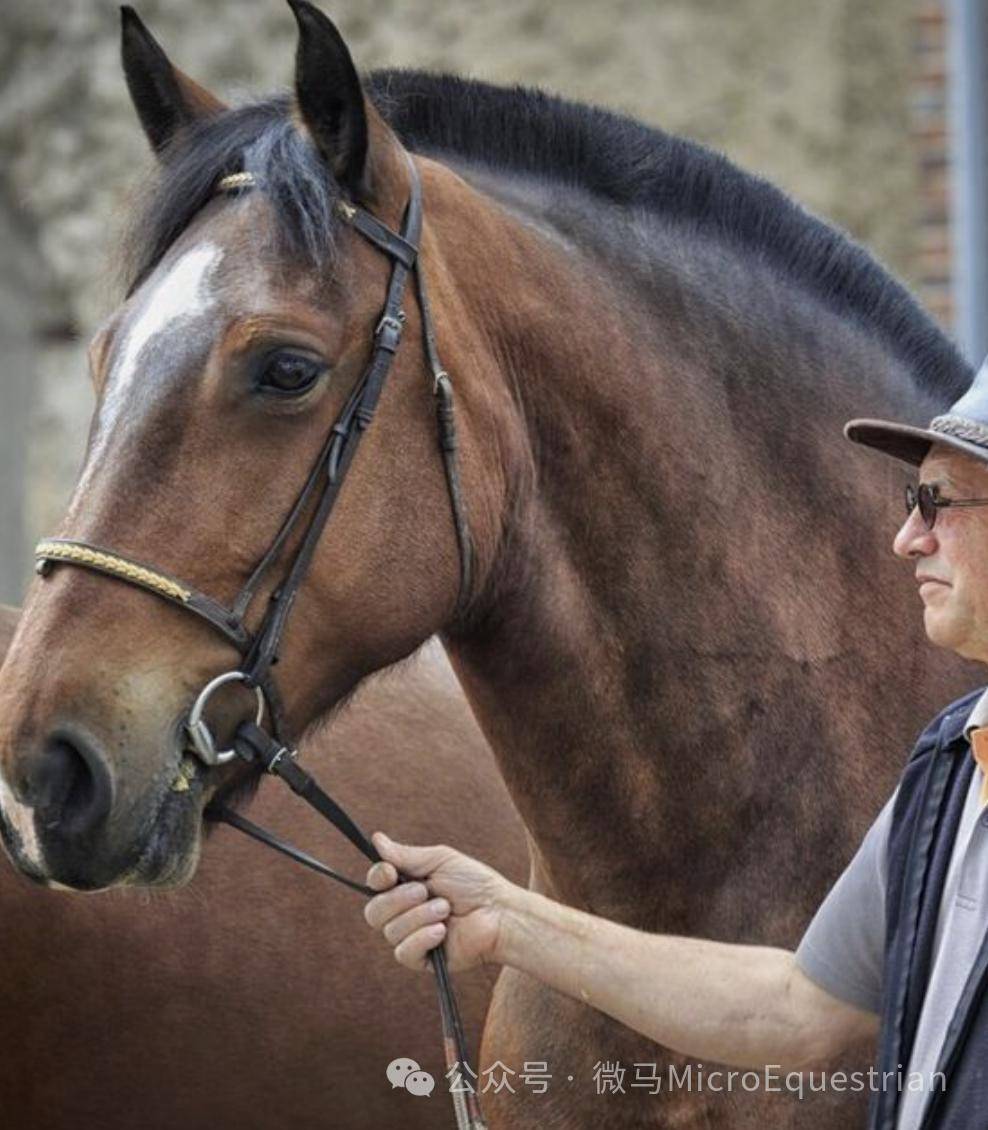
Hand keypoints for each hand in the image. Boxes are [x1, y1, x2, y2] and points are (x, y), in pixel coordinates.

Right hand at [364, 833, 519, 971]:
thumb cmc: (474, 883)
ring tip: (445, 909)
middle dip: (398, 900)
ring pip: (391, 931)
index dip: (377, 878)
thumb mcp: (440, 861)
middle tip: (425, 891)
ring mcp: (412, 937)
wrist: (500, 912)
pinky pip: (404, 952)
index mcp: (405, 887)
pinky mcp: (422, 960)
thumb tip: (377, 839)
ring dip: (419, 916)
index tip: (390, 872)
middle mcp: (404, 913)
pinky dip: (421, 938)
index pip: (375, 885)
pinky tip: (442, 931)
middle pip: (374, 912)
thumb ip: (406, 855)